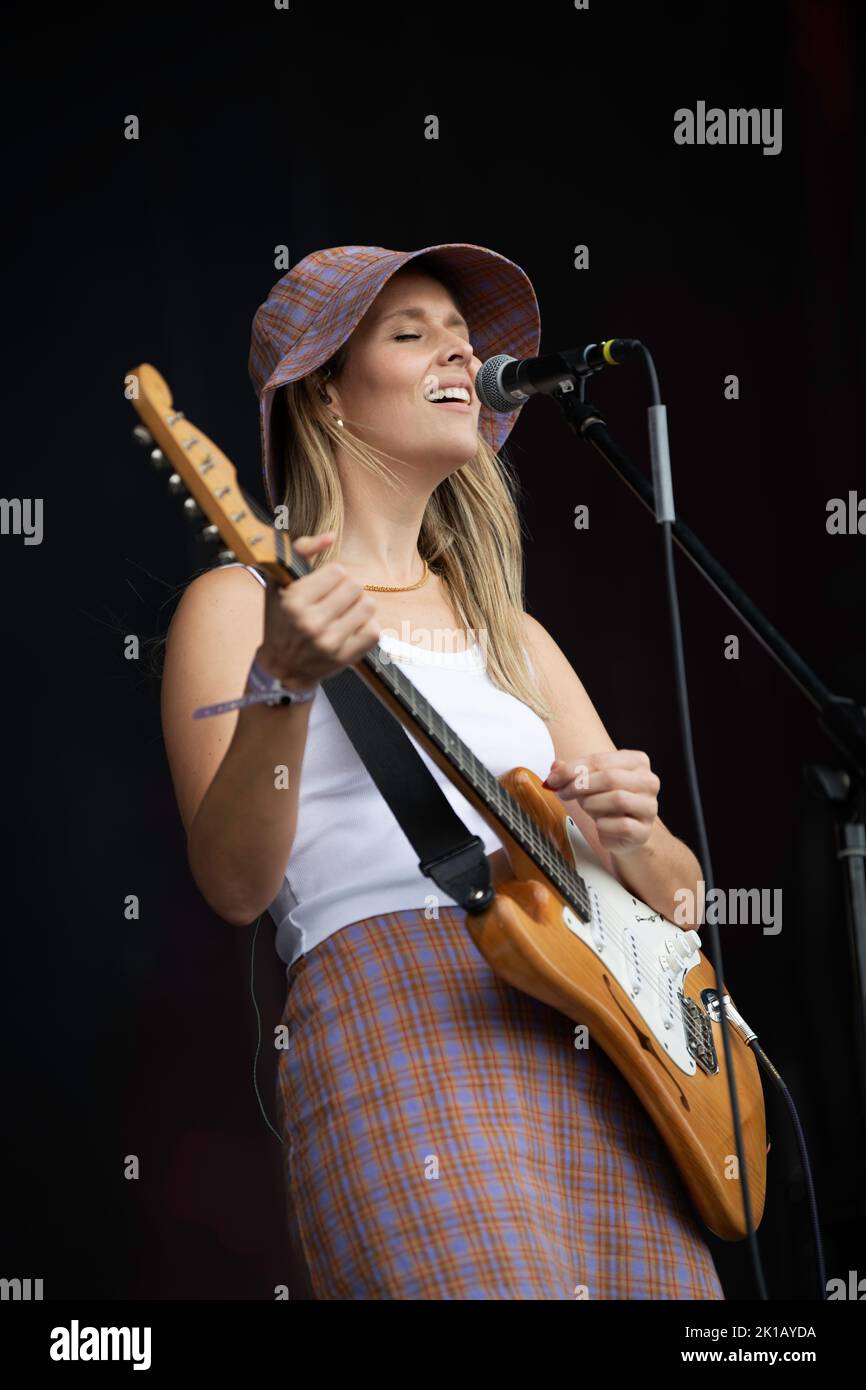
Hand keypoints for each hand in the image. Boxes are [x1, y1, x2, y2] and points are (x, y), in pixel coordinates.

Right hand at [256, 532, 380, 692]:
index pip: (338, 571)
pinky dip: (366, 627)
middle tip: (337, 600)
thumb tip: (331, 536)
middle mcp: (311, 623)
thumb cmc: (282, 619)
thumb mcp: (281, 582)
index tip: (324, 586)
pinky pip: (374, 631)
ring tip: (345, 613)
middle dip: (348, 589)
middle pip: (355, 586)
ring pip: (368, 606)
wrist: (282, 666)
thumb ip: (301, 551)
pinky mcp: (345, 657)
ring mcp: (329, 642)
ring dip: (359, 607)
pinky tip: (351, 629)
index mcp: (293, 602)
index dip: (333, 575)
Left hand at [542, 749, 659, 855]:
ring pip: (617, 799)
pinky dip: (602, 825)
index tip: (553, 779)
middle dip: (579, 786)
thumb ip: (573, 772)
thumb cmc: (606, 802)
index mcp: (636, 761)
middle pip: (610, 778)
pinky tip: (600, 824)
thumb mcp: (589, 782)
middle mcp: (648, 781)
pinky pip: (621, 825)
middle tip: (564, 793)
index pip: (600, 760)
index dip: (572, 769)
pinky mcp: (644, 830)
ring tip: (586, 807)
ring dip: (591, 804)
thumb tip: (555, 767)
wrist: (622, 832)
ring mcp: (649, 806)